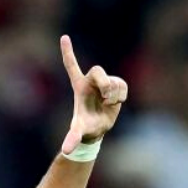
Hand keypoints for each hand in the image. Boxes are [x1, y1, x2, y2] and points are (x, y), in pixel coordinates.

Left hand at [59, 35, 127, 153]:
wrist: (97, 129)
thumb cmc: (85, 127)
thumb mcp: (79, 131)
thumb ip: (73, 138)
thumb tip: (67, 150)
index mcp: (78, 86)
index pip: (71, 66)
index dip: (68, 52)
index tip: (63, 37)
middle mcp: (90, 81)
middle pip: (99, 71)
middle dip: (105, 84)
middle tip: (105, 98)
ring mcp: (104, 82)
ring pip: (114, 81)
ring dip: (114, 95)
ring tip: (107, 105)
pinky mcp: (115, 85)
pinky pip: (123, 85)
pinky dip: (122, 96)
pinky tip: (114, 102)